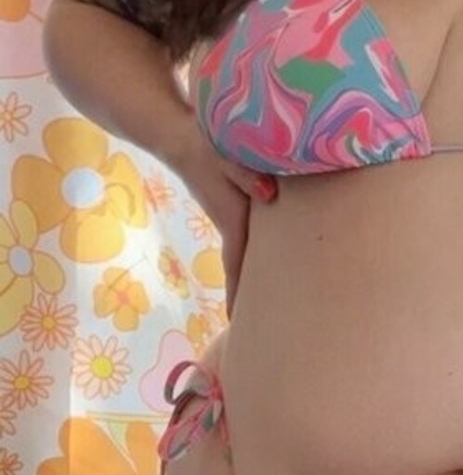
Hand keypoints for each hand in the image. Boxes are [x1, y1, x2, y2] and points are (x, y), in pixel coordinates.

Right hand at [168, 119, 276, 315]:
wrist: (181, 140)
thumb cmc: (206, 147)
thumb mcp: (227, 158)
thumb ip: (247, 174)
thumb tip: (268, 193)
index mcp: (233, 220)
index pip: (238, 265)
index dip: (240, 294)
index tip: (239, 323)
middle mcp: (233, 226)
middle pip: (244, 271)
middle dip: (249, 302)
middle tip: (256, 334)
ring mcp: (234, 221)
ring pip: (247, 259)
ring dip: (253, 283)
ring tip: (267, 312)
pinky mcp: (236, 212)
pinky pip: (249, 245)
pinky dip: (256, 263)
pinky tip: (269, 271)